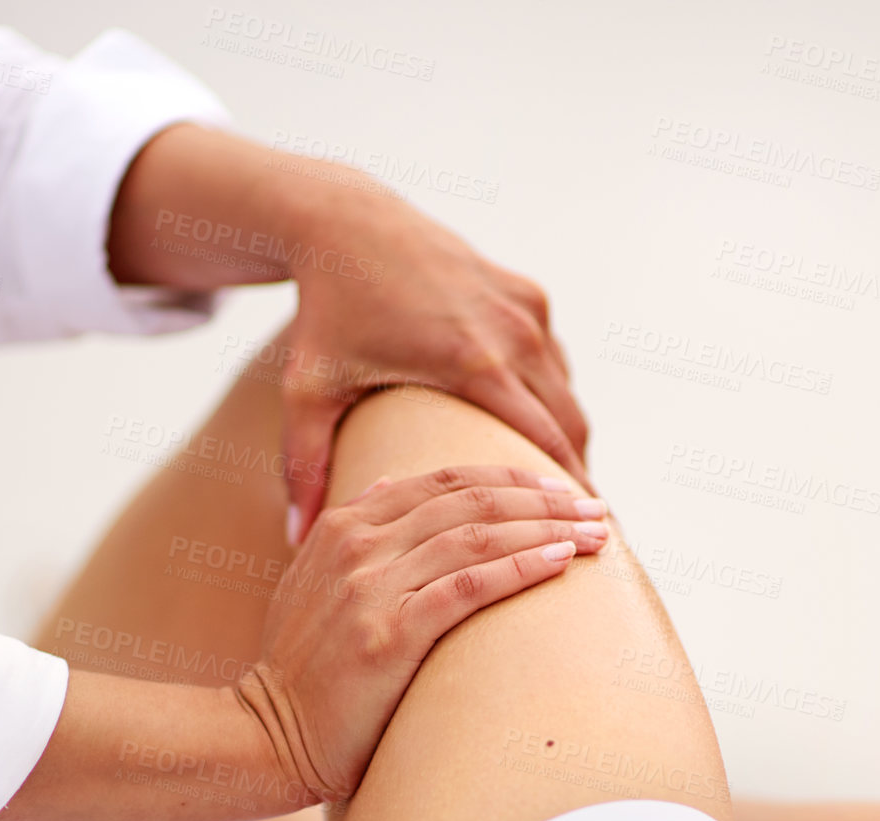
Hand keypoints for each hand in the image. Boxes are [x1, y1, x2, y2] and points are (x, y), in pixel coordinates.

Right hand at [236, 465, 607, 804]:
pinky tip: (561, 563)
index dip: (510, 477)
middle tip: (595, 507)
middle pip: (471, 500)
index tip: (559, 487)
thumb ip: (355, 535)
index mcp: (345, 524)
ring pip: (478, 536)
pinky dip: (521, 568)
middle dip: (543, 499)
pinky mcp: (389, 634)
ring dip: (547, 529)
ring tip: (595, 535)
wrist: (267, 735)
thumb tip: (390, 487)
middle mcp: (358, 544)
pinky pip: (470, 585)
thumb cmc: (304, 670)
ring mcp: (371, 587)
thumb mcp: (316, 583)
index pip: (445, 479)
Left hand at [277, 186, 589, 539]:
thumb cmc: (326, 312)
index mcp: (474, 364)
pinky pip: (557, 361)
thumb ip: (303, 464)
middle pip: (570, 427)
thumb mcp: (307, 389)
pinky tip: (538, 436)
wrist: (347, 223)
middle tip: (575, 531)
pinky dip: (555, 400)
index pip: (544, 446)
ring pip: (568, 395)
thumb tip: (296, 538)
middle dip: (576, 480)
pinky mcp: (528, 293)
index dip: (567, 495)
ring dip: (568, 442)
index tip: (583, 538)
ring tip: (556, 492)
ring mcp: (526, 309)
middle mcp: (513, 334)